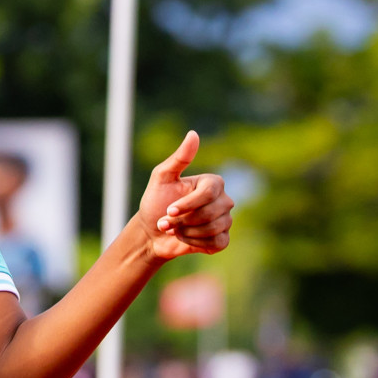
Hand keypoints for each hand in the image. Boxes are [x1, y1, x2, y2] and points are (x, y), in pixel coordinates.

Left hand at [135, 131, 233, 260]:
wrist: (152, 232)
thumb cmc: (156, 202)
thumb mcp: (162, 178)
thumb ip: (179, 158)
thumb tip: (193, 134)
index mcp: (213, 183)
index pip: (208, 194)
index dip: (187, 204)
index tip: (168, 210)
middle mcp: (224, 200)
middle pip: (210, 213)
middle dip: (183, 221)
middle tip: (164, 222)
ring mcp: (225, 220)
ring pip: (212, 229)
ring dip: (186, 232)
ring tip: (172, 229)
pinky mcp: (223, 239)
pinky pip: (216, 243)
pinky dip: (195, 243)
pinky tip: (183, 238)